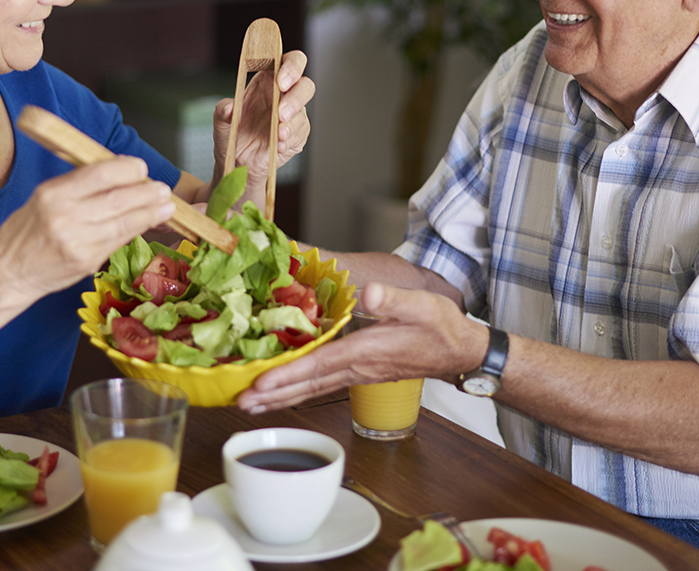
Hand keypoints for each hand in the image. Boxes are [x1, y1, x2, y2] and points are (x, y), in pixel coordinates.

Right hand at [0, 156, 175, 296]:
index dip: (127, 169)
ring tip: (167, 206)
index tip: (141, 168)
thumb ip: (79, 185)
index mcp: (53, 193)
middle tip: (163, 189)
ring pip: (124, 223)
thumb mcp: (44, 197)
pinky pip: (119, 241)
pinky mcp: (86, 262)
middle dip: (146, 193)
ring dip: (150, 213)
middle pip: (117, 199)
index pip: (99, 174)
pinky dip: (138, 230)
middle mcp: (65, 216)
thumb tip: (121, 173)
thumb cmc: (27, 230)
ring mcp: (77, 242)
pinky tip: (150, 223)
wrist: (8, 271)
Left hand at [212, 50, 313, 188]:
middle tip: (280, 112)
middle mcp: (283, 95)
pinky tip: (278, 144)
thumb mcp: (221, 121)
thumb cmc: (232, 134)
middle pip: (305, 85)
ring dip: (292, 123)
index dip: (291, 67)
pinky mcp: (297, 135)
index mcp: (267, 81)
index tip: (281, 81)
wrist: (237, 162)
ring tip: (278, 134)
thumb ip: (223, 111)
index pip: (287, 62)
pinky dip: (290, 139)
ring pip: (303, 112)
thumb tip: (229, 107)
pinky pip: (301, 134)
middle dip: (296, 98)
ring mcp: (293, 116)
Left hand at [236, 283, 481, 412]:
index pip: (320, 365)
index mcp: (366, 351)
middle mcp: (357, 368)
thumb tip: (370, 292)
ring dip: (281, 398)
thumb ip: (394, 299)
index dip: (289, 373)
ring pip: (312, 389)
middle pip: (308, 384)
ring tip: (249, 406)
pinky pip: (321, 386)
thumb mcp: (422, 305)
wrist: (459, 353)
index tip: (261, 382)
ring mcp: (357, 374)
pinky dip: (297, 391)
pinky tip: (281, 394)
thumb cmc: (441, 327)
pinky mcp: (358, 373)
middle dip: (273, 394)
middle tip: (239, 402)